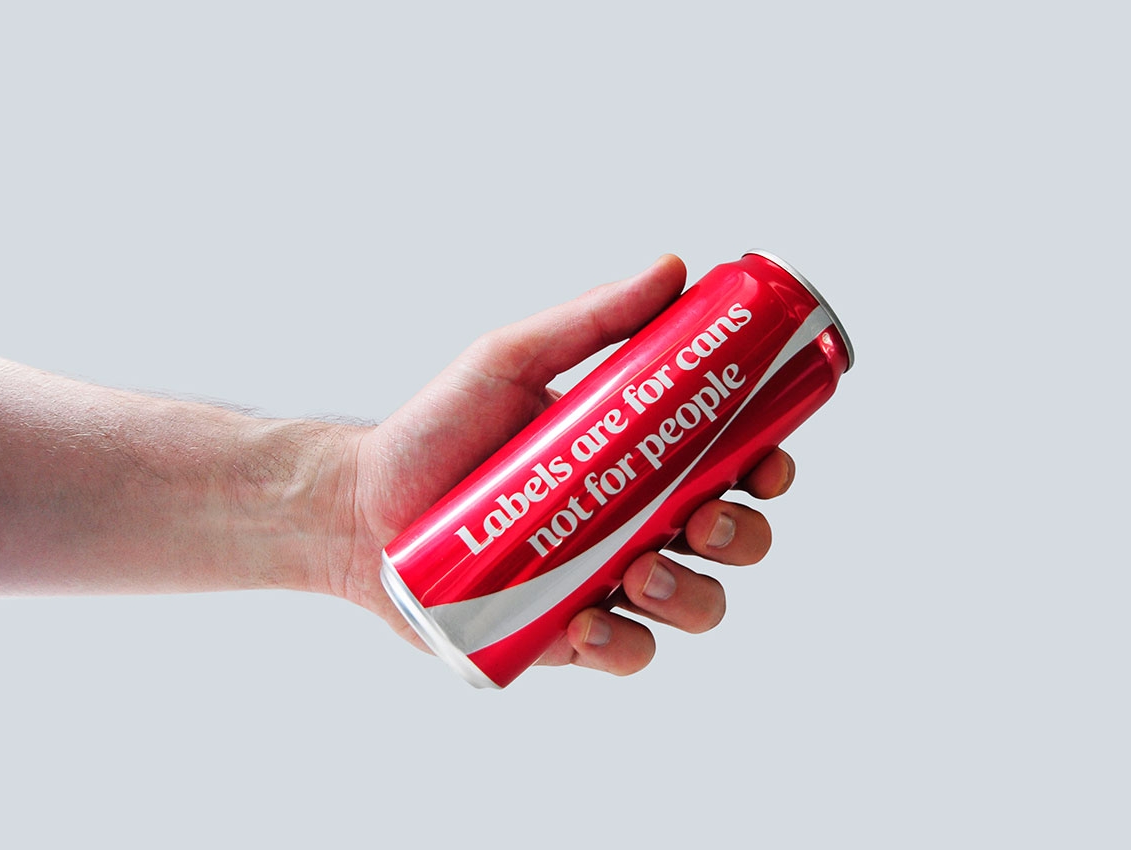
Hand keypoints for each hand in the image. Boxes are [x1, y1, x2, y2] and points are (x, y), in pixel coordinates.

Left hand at [322, 255, 796, 675]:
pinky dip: (622, 646)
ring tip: (638, 572)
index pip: (734, 469)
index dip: (769, 472)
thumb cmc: (439, 430)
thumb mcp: (513, 360)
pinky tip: (586, 622)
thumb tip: (674, 268)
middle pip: (734, 542)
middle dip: (741, 537)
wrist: (361, 505)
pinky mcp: (567, 636)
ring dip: (691, 595)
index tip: (767, 461)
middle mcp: (636, 523)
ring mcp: (607, 583)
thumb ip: (590, 319)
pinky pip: (626, 654)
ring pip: (695, 605)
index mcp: (643, 461)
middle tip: (701, 518)